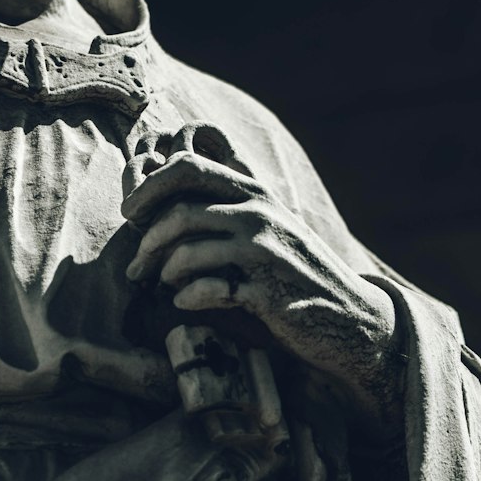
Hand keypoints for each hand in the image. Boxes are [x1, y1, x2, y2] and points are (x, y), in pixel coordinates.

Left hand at [123, 146, 404, 440]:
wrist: (350, 316)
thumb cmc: (293, 270)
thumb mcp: (266, 224)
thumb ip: (226, 203)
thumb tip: (161, 193)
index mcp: (253, 191)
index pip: (187, 165)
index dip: (149, 185)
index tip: (131, 214)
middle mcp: (259, 213)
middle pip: (179, 209)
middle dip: (147, 238)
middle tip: (136, 266)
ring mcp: (265, 252)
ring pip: (189, 251)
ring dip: (164, 272)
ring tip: (161, 285)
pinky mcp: (268, 292)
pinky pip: (210, 289)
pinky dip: (188, 297)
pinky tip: (184, 302)